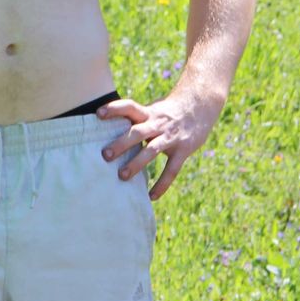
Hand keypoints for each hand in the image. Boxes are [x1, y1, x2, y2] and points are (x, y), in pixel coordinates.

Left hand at [97, 91, 220, 201]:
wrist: (201, 104)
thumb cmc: (168, 110)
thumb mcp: (151, 109)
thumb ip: (134, 119)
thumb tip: (106, 131)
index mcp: (148, 112)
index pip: (129, 106)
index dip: (115, 108)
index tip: (98, 113)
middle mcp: (158, 124)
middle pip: (137, 132)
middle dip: (121, 143)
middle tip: (105, 155)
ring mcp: (171, 137)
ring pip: (152, 150)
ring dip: (136, 163)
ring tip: (122, 176)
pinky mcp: (183, 150)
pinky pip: (172, 169)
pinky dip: (162, 184)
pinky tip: (152, 196)